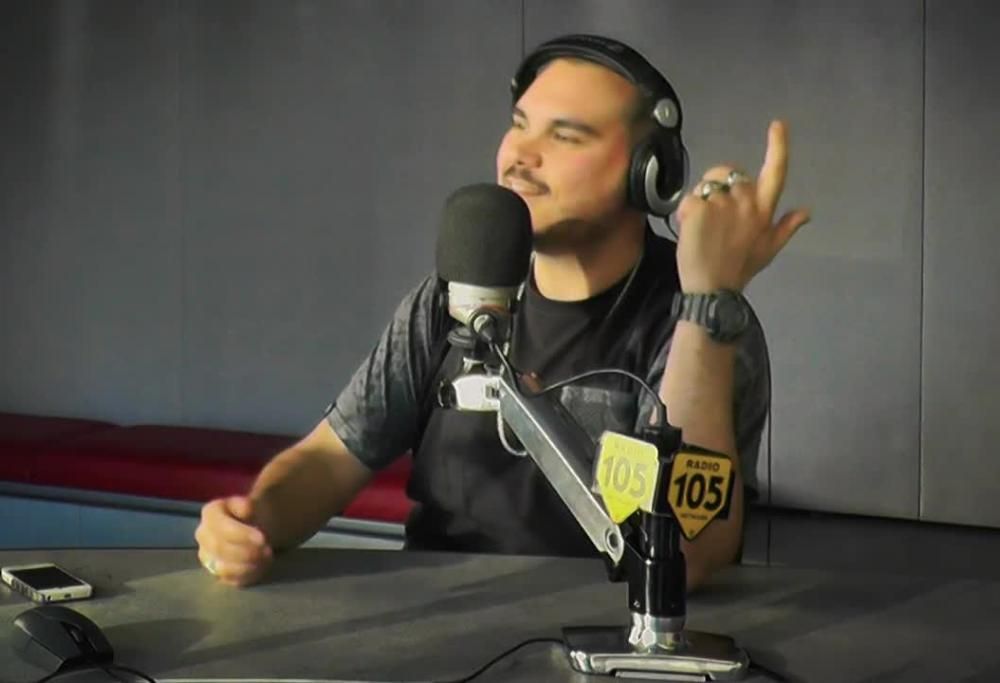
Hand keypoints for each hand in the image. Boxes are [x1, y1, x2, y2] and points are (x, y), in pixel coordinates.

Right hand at [195, 495, 273, 586]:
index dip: (242, 535)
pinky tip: (261, 567)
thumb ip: (249, 505)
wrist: (258, 526)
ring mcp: (207, 555)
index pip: (221, 527)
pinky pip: (230, 580)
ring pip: (223, 568)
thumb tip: (247, 509)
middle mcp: (203, 534)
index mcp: (211, 512)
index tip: (263, 539)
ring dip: (248, 565)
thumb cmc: (255, 513)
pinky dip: (248, 575)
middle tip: (268, 550)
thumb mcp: (255, 503)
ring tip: (266, 558)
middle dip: (248, 552)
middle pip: (221, 549)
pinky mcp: (215, 572)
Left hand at [675, 120, 810, 291]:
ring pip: (705, 185)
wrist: (711, 288)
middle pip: (729, 173)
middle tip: (713, 216)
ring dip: (700, 200)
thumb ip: (786, 227)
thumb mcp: (769, 250)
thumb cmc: (739, 269)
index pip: (776, 172)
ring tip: (701, 226)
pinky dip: (683, 212)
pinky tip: (687, 230)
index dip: (778, 147)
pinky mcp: (698, 209)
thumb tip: (807, 211)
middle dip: (717, 186)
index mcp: (765, 209)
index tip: (777, 124)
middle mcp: (746, 202)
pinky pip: (688, 199)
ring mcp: (721, 204)